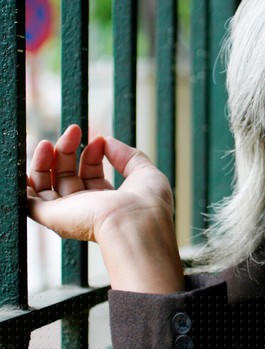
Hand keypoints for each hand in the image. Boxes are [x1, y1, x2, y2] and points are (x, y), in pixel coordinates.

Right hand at [27, 125, 182, 292]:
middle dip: (68, 150)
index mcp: (109, 203)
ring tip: (49, 141)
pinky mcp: (53, 217)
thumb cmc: (147, 204)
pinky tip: (34, 160)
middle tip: (74, 130)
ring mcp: (69, 213)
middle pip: (68, 176)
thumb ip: (128, 156)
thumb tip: (107, 140)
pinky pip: (29, 202)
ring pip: (46, 185)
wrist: (136, 225)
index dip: (93, 154)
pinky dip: (25, 184)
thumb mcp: (145, 173)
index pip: (92, 174)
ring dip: (45, 160)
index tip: (99, 139)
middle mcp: (87, 209)